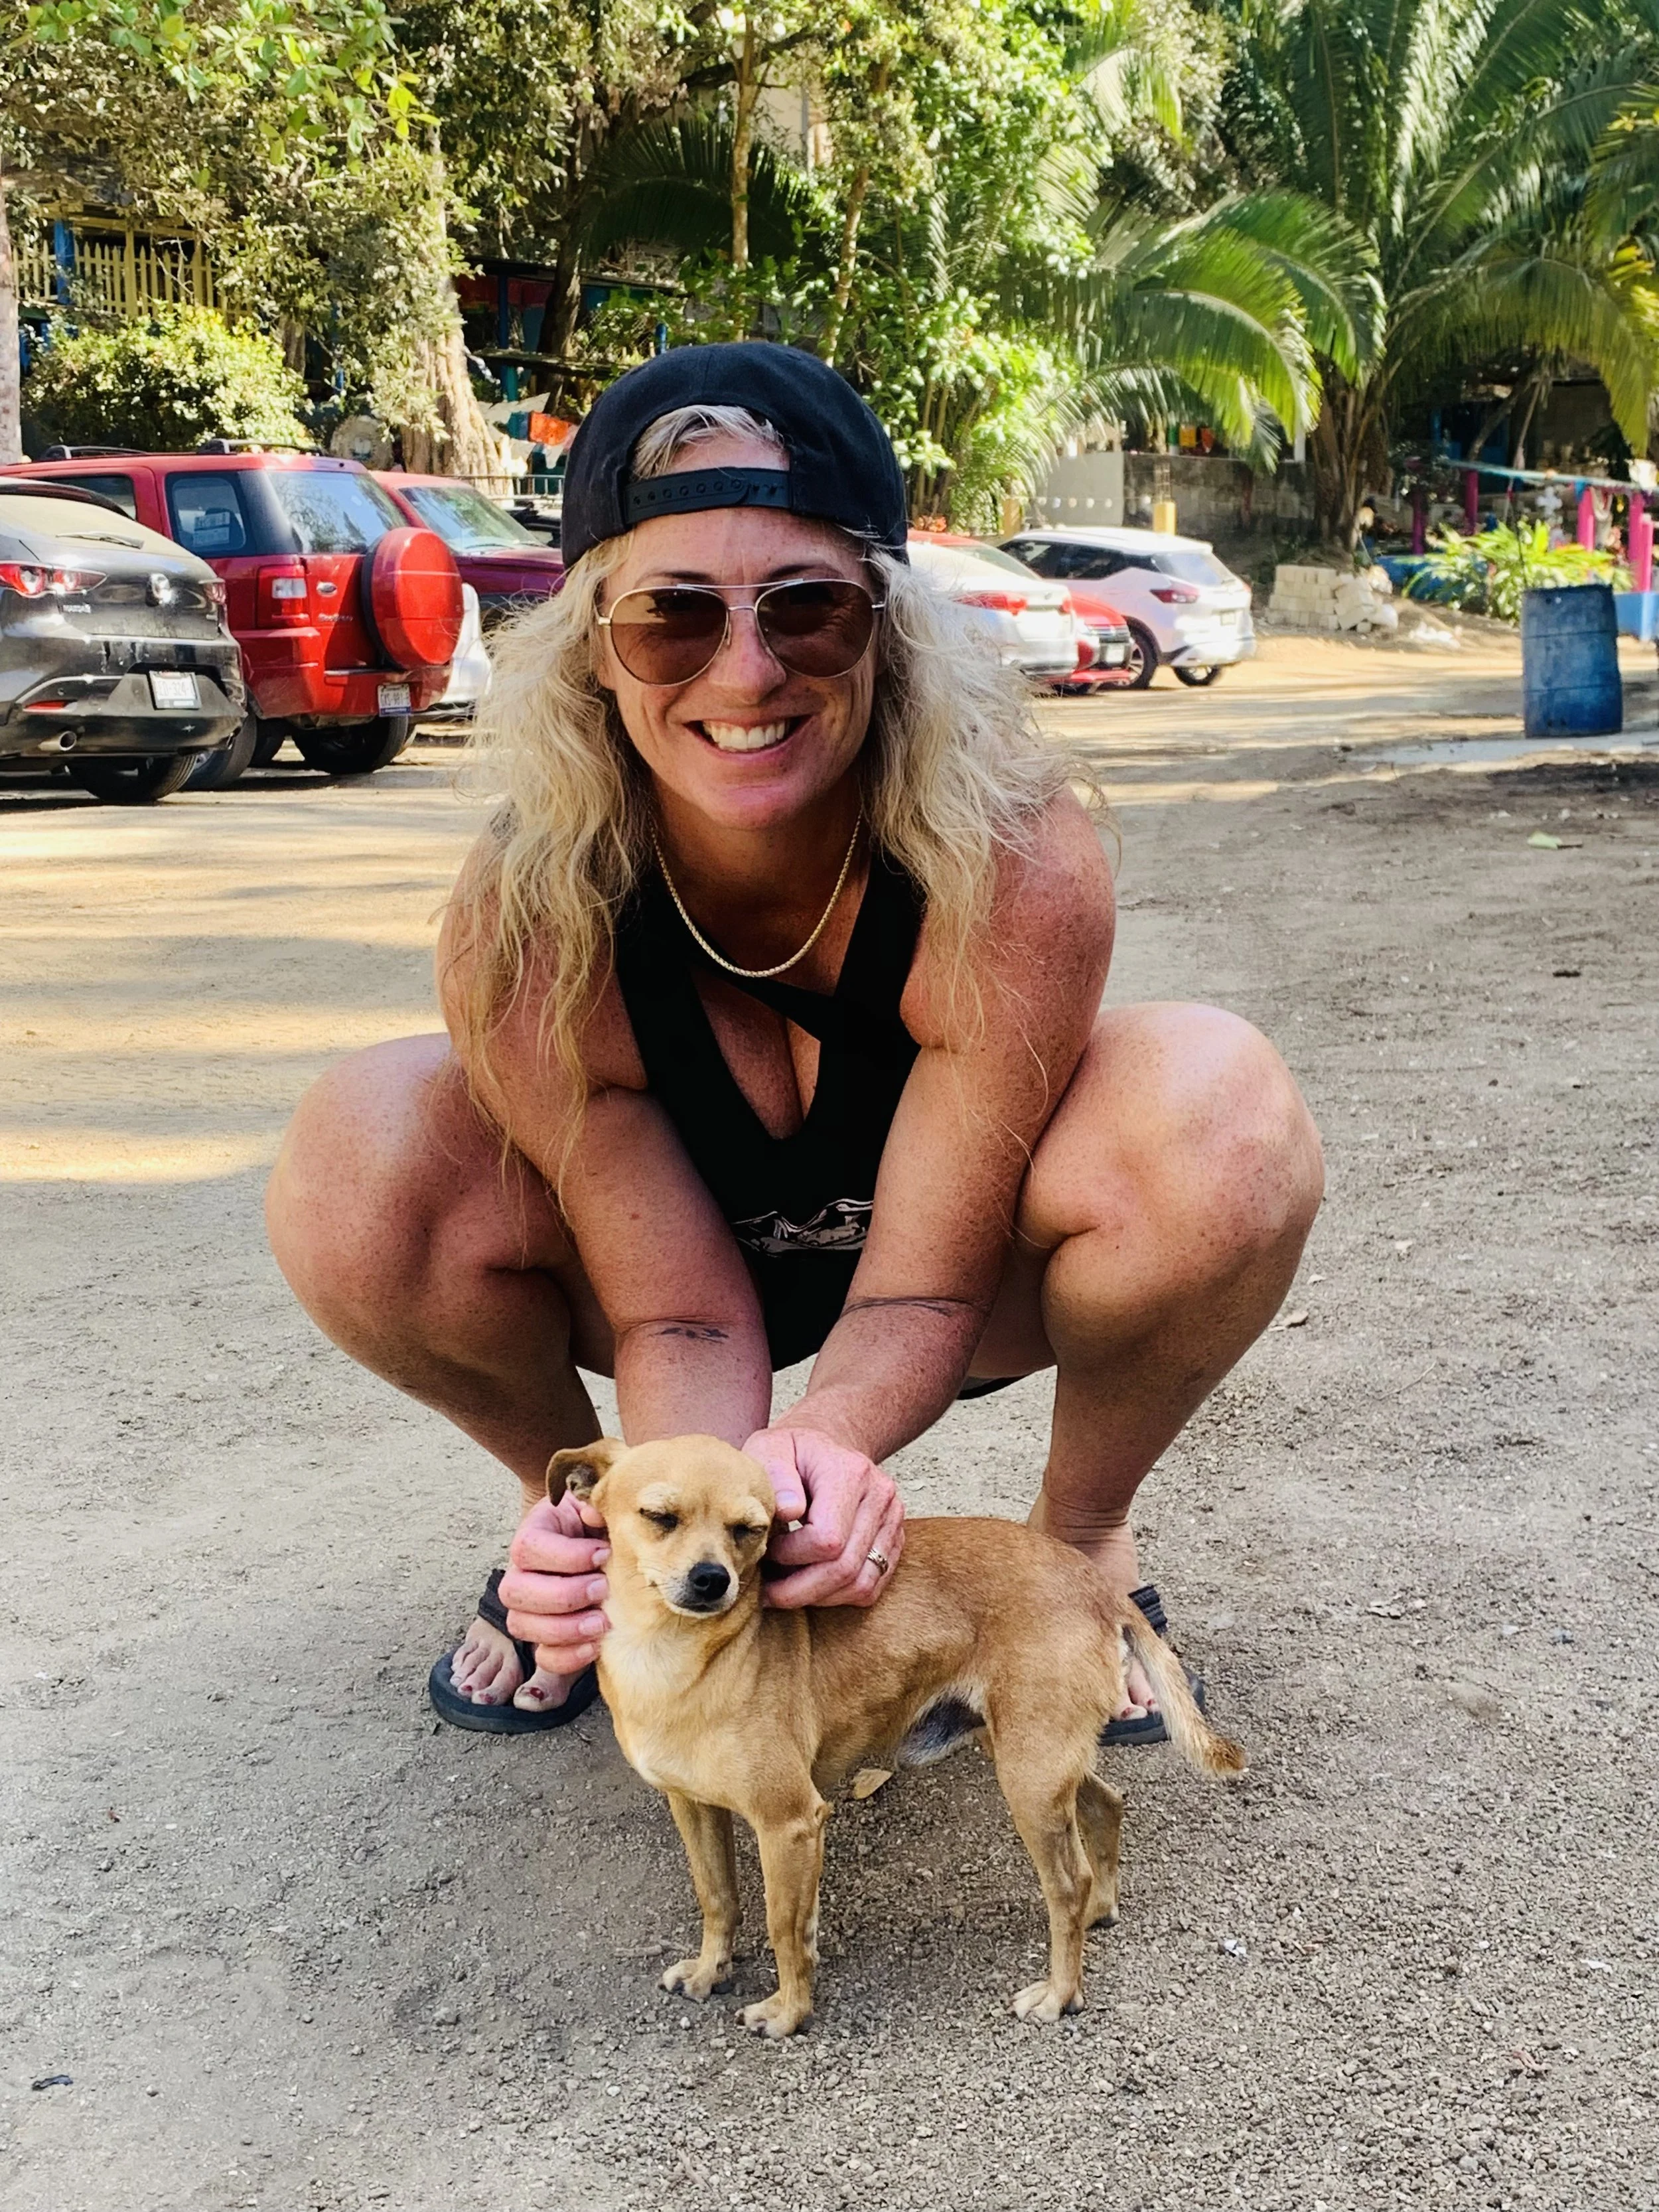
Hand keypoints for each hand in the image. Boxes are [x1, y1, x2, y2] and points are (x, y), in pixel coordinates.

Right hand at [499, 1489, 611, 1674]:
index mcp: (532, 1535)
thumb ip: (595, 1503)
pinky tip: (595, 1646)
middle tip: (603, 1588)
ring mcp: (528, 1609)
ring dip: (564, 1629)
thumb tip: (593, 1513)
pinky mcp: (545, 1636)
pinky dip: (566, 1657)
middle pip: (515, 1592)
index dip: (565, 1555)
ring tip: (602, 1622)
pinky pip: (542, 1656)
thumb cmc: (597, 1522)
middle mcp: (521, 1574)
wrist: (599, 1544)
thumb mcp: (596, 1503)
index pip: (528, 1548)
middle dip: (563, 1595)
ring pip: (522, 1626)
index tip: (603, 1553)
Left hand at [742, 1425, 903, 1609]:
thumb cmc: (793, 1452)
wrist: (826, 1447)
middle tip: (768, 1590)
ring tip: (786, 1590)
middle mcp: (880, 1496)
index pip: (827, 1538)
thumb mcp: (770, 1448)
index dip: (791, 1556)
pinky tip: (811, 1585)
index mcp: (850, 1473)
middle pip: (845, 1568)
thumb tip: (788, 1511)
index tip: (766, 1550)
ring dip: (818, 1597)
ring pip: (861, 1584)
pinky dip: (839, 1596)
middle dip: (799, 1589)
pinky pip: (871, 1586)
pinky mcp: (894, 1539)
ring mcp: (892, 1520)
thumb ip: (774, 1475)